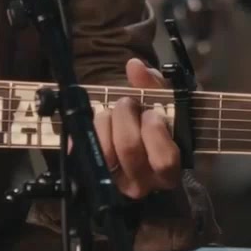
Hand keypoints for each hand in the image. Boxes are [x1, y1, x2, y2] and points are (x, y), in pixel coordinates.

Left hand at [90, 58, 182, 200]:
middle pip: (129, 149)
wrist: (134, 144)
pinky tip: (94, 121)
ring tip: (109, 111)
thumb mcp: (163, 105)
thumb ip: (153, 85)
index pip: (164, 160)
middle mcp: (142, 184)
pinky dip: (86, 131)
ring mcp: (115, 184)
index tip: (152, 113)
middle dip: (125, 116)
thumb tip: (134, 66)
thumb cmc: (155, 126)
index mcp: (168, 172)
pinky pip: (83, 154)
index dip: (156, 131)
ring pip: (105, 152)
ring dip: (105, 122)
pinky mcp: (91, 178)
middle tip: (126, 103)